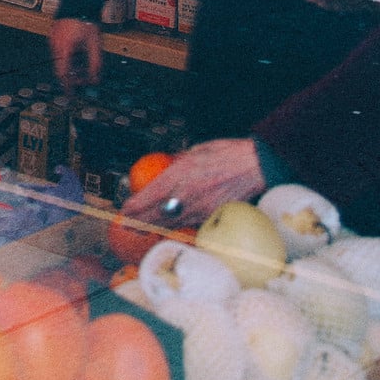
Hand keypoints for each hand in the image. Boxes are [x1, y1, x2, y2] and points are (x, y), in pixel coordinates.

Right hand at [49, 16, 102, 89]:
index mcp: (64, 49)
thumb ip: (96, 63)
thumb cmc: (86, 20)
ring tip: (82, 65)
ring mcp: (53, 39)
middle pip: (60, 68)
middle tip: (82, 79)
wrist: (78, 1)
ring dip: (69, 66)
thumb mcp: (95, 44)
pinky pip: (58, 51)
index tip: (70, 95)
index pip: (63, 74)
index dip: (67, 86)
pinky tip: (77, 54)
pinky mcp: (54, 34)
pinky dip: (66, 57)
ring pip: (59, 60)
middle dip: (71, 76)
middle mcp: (56, 45)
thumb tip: (95, 78)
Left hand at [122, 137, 264, 227]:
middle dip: (139, 221)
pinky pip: (190, 224)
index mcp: (180, 174)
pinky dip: (178, 225)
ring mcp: (200, 208)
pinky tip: (171, 225)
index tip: (124, 210)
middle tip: (128, 225)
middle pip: (157, 215)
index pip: (151, 195)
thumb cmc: (226, 154)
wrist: (255, 166)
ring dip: (156, 225)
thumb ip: (178, 162)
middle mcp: (187, 195)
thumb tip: (168, 167)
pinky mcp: (212, 217)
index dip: (135, 205)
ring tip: (143, 227)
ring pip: (172, 222)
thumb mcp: (194, 152)